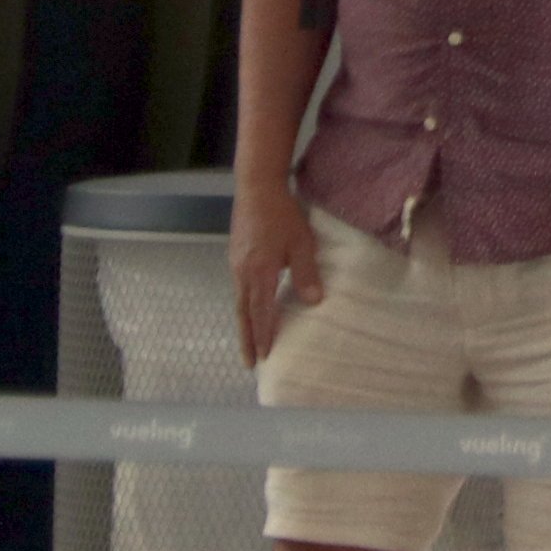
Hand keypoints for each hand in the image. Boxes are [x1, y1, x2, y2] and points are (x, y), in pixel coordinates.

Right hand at [230, 179, 321, 364]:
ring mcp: (236, 264)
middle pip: (243, 313)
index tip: (265, 356)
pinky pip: (239, 288)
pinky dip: (244, 305)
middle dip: (247, 339)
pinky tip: (250, 308)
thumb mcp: (301, 243)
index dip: (264, 335)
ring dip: (245, 323)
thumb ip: (306, 273)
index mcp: (259, 273)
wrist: (256, 187)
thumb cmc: (282, 215)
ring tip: (250, 341)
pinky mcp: (236, 254)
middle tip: (249, 363)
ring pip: (239, 301)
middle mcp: (242, 273)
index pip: (260, 312)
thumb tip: (314, 302)